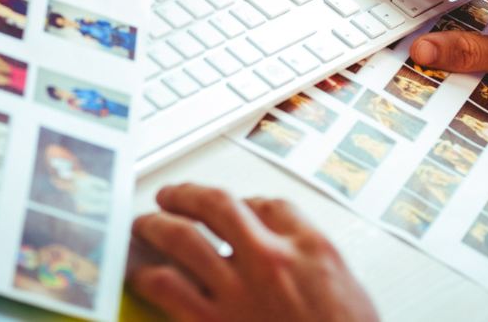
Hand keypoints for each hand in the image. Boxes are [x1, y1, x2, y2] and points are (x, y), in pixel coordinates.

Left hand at [129, 184, 377, 321]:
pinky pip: (166, 288)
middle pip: (218, 205)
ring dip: (157, 226)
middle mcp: (271, 261)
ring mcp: (239, 293)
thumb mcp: (348, 292)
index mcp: (311, 249)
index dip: (243, 202)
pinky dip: (147, 277)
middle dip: (188, 195)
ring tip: (144, 225)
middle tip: (170, 196)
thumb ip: (312, 263)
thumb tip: (283, 250)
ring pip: (182, 238)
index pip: (269, 204)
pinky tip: (140, 276)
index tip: (230, 207)